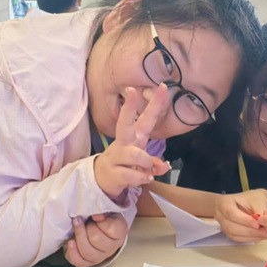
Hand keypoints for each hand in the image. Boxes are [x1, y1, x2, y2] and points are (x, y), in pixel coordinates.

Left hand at [64, 213, 128, 266]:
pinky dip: (72, 252)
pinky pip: (79, 261)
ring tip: (75, 227)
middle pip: (96, 239)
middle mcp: (112, 247)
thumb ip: (103, 210)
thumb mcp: (107, 211)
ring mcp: (100, 257)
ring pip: (86, 251)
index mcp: (120, 233)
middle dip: (86, 227)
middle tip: (85, 221)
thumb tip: (96, 216)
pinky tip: (71, 242)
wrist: (100, 229)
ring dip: (78, 236)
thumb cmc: (103, 219)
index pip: (110, 228)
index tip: (94, 215)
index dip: (99, 220)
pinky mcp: (88, 262)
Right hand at [94, 86, 170, 200]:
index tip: (164, 87)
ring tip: (148, 170)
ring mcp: (116, 156)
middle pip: (124, 123)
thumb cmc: (126, 164)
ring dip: (146, 163)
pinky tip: (144, 179)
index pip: (146, 117)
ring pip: (134, 154)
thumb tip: (163, 167)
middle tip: (130, 91)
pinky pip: (132, 175)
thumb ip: (155, 163)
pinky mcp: (112, 172)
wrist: (102, 180)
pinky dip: (141, 178)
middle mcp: (124, 142)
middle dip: (128, 108)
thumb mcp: (144, 163)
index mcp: (135, 136)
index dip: (156, 103)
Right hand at [215, 189, 266, 242]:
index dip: (244, 220)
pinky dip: (250, 238)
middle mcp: (221, 215)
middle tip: (265, 231)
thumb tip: (264, 223)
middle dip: (249, 231)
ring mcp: (224, 225)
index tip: (257, 224)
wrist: (247, 202)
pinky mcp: (230, 232)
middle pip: (231, 227)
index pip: (231, 213)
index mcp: (224, 202)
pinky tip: (261, 236)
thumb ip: (259, 211)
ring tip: (266, 234)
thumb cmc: (250, 198)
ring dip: (251, 236)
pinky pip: (238, 238)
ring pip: (234, 235)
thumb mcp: (256, 200)